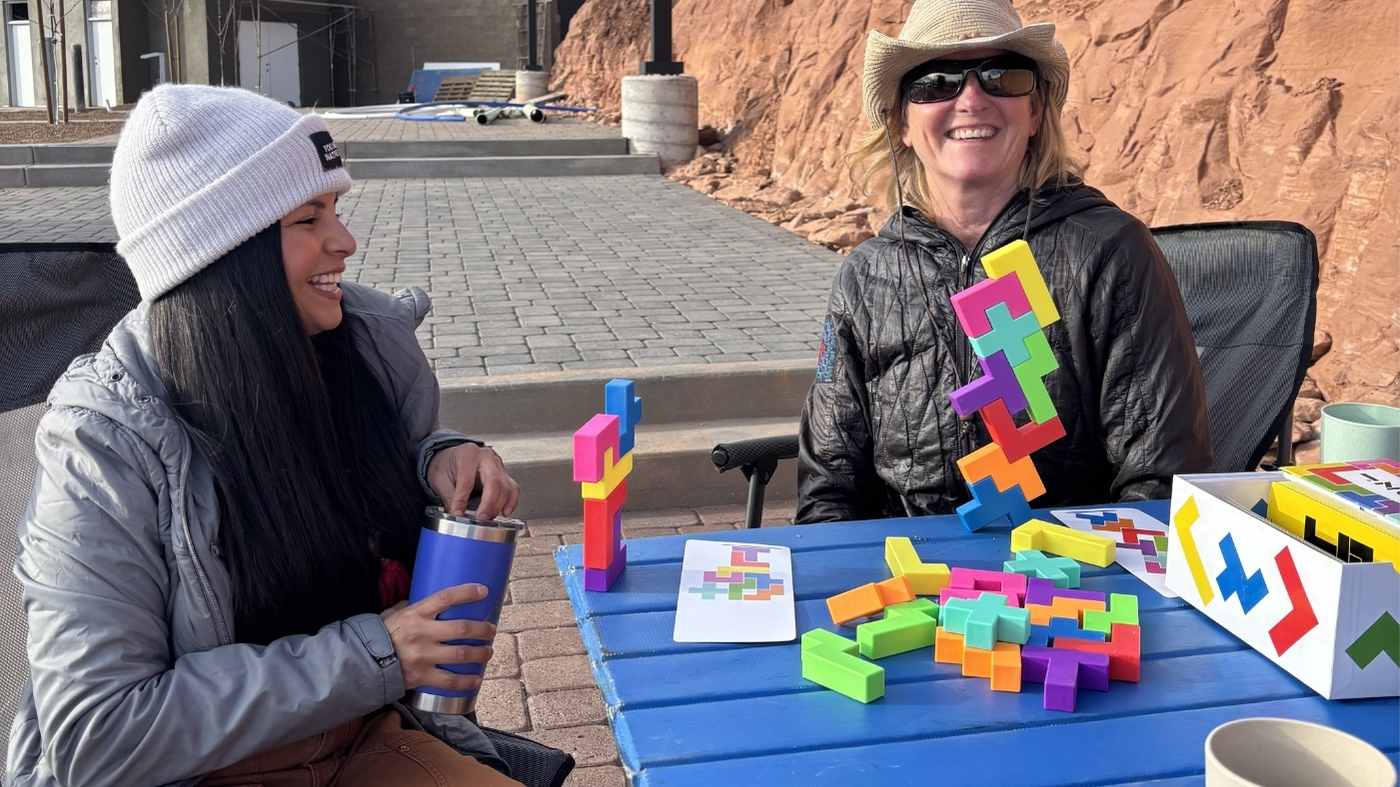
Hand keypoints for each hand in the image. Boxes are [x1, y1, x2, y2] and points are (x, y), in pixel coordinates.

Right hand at [381, 583, 497, 691]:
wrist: (364, 661)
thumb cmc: (385, 634)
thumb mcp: (397, 614)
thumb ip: (418, 609)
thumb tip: (440, 603)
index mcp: (415, 613)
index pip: (445, 597)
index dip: (467, 593)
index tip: (484, 591)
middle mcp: (421, 633)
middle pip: (461, 629)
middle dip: (482, 630)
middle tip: (492, 630)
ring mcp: (422, 656)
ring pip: (461, 655)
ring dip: (480, 653)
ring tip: (488, 652)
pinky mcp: (421, 676)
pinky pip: (450, 681)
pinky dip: (467, 681)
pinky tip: (477, 679)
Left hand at [427, 443, 520, 520]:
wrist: (452, 458)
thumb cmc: (446, 465)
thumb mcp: (440, 479)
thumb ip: (449, 497)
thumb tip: (457, 516)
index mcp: (467, 455)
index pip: (467, 480)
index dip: (462, 499)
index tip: (458, 513)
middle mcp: (486, 457)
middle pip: (494, 481)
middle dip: (489, 503)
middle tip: (480, 518)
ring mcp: (498, 465)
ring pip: (506, 486)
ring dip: (499, 505)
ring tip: (488, 518)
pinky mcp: (504, 475)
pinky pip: (512, 489)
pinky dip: (511, 502)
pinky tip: (504, 512)